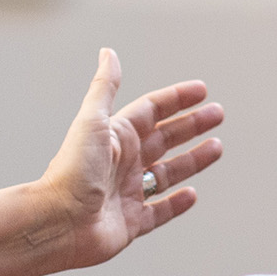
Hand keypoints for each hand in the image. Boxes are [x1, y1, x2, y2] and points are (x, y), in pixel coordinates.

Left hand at [40, 48, 224, 268]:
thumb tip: (108, 53)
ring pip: (168, 173)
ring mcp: (128, 192)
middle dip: (192, 125)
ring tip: (216, 148)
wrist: (59, 222)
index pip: (152, 110)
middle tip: (217, 114)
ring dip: (193, 160)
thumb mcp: (92, 121)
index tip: (202, 91)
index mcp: (116, 136)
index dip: (177, 99)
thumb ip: (104, 87)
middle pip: (165, 138)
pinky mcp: (131, 222)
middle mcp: (123, 163)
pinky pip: (160, 211)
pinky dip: (177, 204)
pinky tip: (192, 194)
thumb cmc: (72, 172)